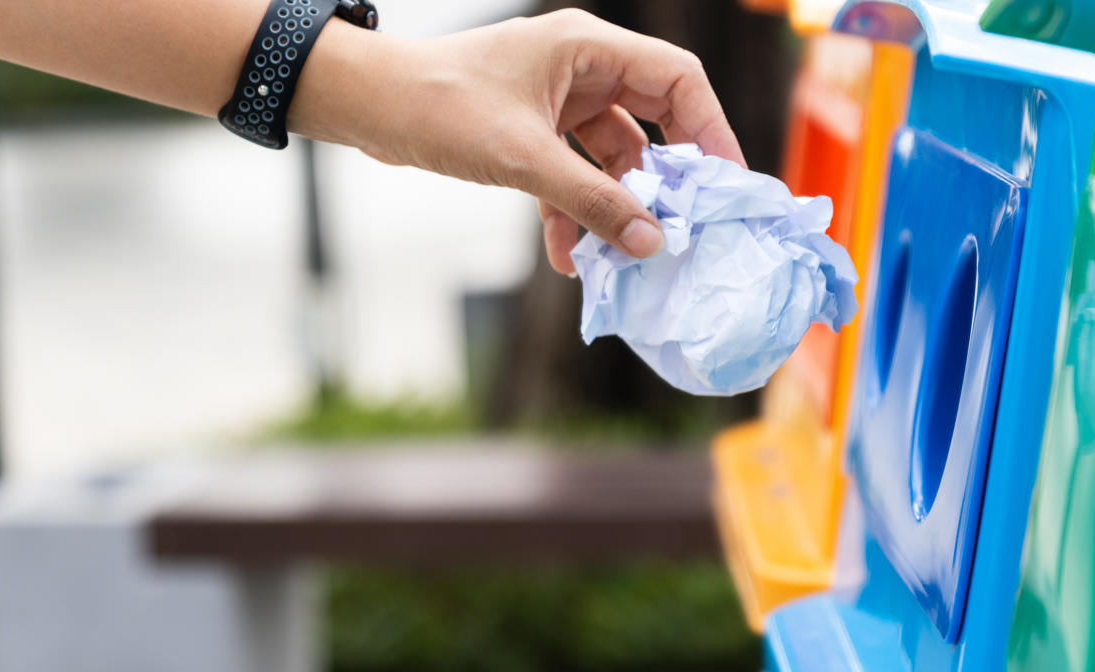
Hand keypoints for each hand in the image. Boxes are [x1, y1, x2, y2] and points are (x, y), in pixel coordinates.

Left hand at [296, 9, 746, 272]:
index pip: (678, 80)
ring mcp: (557, 100)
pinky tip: (572, 259)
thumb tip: (651, 242)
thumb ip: (592, 201)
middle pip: (653, 121)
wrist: (367, 107)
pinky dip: (575, 212)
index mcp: (588, 47)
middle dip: (665, 180)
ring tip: (624, 257)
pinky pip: (573, 174)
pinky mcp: (532, 131)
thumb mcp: (524, 158)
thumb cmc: (439, 107)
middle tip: (690, 226)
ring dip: (614, 207)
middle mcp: (581, 67)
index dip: (711, 130)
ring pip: (611, 157)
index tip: (727, 185)